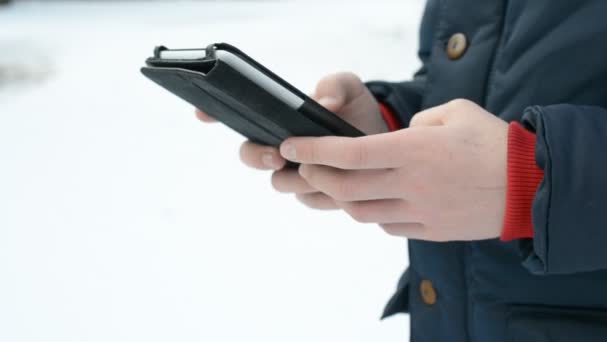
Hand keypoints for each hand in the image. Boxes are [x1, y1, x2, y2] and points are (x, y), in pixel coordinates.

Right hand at [195, 72, 386, 209]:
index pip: (237, 117)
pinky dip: (323, 192)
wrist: (383, 143)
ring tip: (323, 168)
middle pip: (249, 156)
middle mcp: (278, 148)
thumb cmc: (356, 111)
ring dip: (299, 176)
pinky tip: (342, 183)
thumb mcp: (349, 88)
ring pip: (281, 183)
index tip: (202, 112)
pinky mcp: (315, 195)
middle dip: (258, 156)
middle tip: (278, 155)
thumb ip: (335, 85)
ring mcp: (294, 173)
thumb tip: (323, 104)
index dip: (213, 113)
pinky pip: (309, 199)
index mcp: (278, 119)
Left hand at [279, 99, 508, 240]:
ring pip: (361, 211)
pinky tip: (374, 200)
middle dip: (316, 177)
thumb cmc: (493, 142)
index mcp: (414, 151)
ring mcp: (419, 212)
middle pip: (345, 188)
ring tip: (336, 184)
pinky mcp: (429, 230)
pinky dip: (372, 213)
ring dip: (340, 198)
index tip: (291, 147)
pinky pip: (387, 225)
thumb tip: (397, 141)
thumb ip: (418, 122)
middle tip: (306, 167)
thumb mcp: (454, 113)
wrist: (530, 185)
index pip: (349, 153)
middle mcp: (411, 184)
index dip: (314, 151)